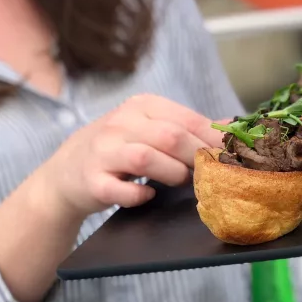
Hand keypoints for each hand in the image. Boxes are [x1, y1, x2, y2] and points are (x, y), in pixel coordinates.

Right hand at [37, 93, 222, 219]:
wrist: (67, 172)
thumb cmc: (122, 148)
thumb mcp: (152, 128)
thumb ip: (190, 128)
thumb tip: (234, 127)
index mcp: (141, 106)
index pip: (187, 119)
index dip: (213, 140)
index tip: (229, 156)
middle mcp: (119, 123)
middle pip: (171, 137)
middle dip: (196, 158)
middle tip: (206, 173)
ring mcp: (103, 152)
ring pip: (147, 159)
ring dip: (173, 174)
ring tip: (180, 181)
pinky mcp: (93, 181)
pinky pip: (123, 191)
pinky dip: (141, 195)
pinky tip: (148, 194)